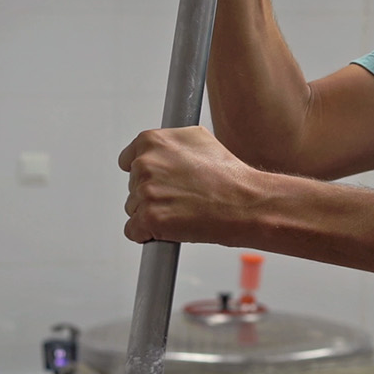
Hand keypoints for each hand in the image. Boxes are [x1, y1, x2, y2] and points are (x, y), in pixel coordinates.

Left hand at [119, 127, 267, 244]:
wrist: (245, 204)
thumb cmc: (229, 177)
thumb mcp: (200, 139)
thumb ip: (171, 142)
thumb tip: (159, 148)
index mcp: (153, 141)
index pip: (127, 160)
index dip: (145, 175)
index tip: (159, 182)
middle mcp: (145, 163)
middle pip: (132, 187)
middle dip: (152, 195)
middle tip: (180, 198)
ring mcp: (146, 192)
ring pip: (133, 209)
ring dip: (152, 214)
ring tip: (182, 212)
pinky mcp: (149, 218)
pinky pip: (133, 231)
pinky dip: (148, 234)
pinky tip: (170, 228)